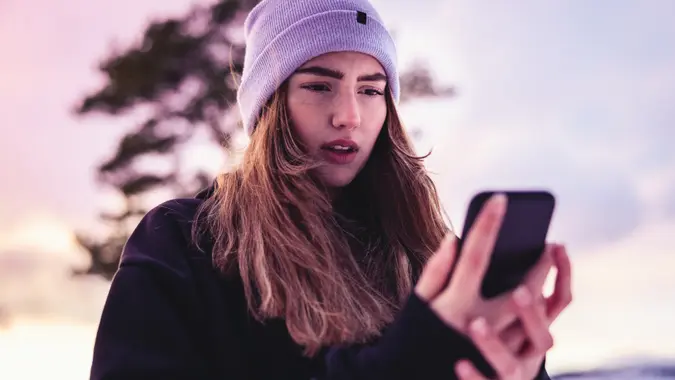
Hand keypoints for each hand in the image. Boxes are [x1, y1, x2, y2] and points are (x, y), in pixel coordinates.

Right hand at [415, 194, 549, 333]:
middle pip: (521, 287)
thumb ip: (436, 269)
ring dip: (550, 285)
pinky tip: (549, 293)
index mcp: (455, 304)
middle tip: (547, 242)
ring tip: (553, 263)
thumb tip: (455, 238)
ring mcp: (499, 346)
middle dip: (539, 262)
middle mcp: (480, 325)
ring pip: (538, 313)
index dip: (487, 224)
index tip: (500, 200)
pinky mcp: (511, 362)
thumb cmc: (415, 338)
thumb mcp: (418, 302)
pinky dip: (548, 312)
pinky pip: (540, 335)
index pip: (475, 255)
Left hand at [454, 244, 572, 379]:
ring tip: (475, 324)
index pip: (558, 300)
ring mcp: (510, 375)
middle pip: (541, 334)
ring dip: (494, 345)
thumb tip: (456, 239)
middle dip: (532, 314)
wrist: (452, 378)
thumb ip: (477, 282)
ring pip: (510, 363)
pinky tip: (459, 365)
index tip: (555, 245)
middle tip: (518, 292)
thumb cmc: (470, 342)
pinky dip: (474, 376)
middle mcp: (526, 353)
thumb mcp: (483, 312)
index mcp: (530, 330)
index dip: (562, 274)